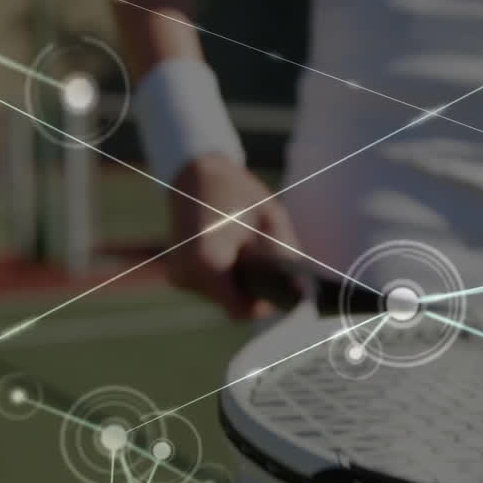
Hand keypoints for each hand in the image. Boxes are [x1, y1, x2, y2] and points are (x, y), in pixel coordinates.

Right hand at [166, 153, 298, 318]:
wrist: (195, 173)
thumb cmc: (236, 192)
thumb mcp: (270, 220)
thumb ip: (286, 258)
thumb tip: (304, 292)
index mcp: (207, 262)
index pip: (242, 309)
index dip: (264, 303)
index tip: (278, 286)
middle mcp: (187, 274)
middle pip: (233, 304)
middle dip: (252, 288)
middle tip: (260, 257)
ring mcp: (179, 276)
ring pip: (222, 298)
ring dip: (239, 282)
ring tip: (242, 248)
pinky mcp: (179, 274)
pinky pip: (212, 289)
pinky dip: (226, 277)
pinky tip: (229, 251)